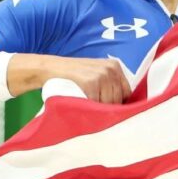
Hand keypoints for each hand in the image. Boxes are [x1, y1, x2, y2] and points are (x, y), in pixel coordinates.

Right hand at [8, 54, 130, 103]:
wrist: (50, 69)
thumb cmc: (74, 77)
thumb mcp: (96, 74)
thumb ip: (110, 85)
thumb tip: (124, 108)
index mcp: (115, 66)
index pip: (127, 93)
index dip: (119, 104)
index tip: (110, 112)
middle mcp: (111, 69)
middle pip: (118, 100)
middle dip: (108, 109)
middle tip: (93, 112)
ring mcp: (101, 75)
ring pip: (109, 104)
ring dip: (98, 111)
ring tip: (86, 109)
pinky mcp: (91, 82)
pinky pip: (96, 104)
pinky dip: (88, 109)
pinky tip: (81, 106)